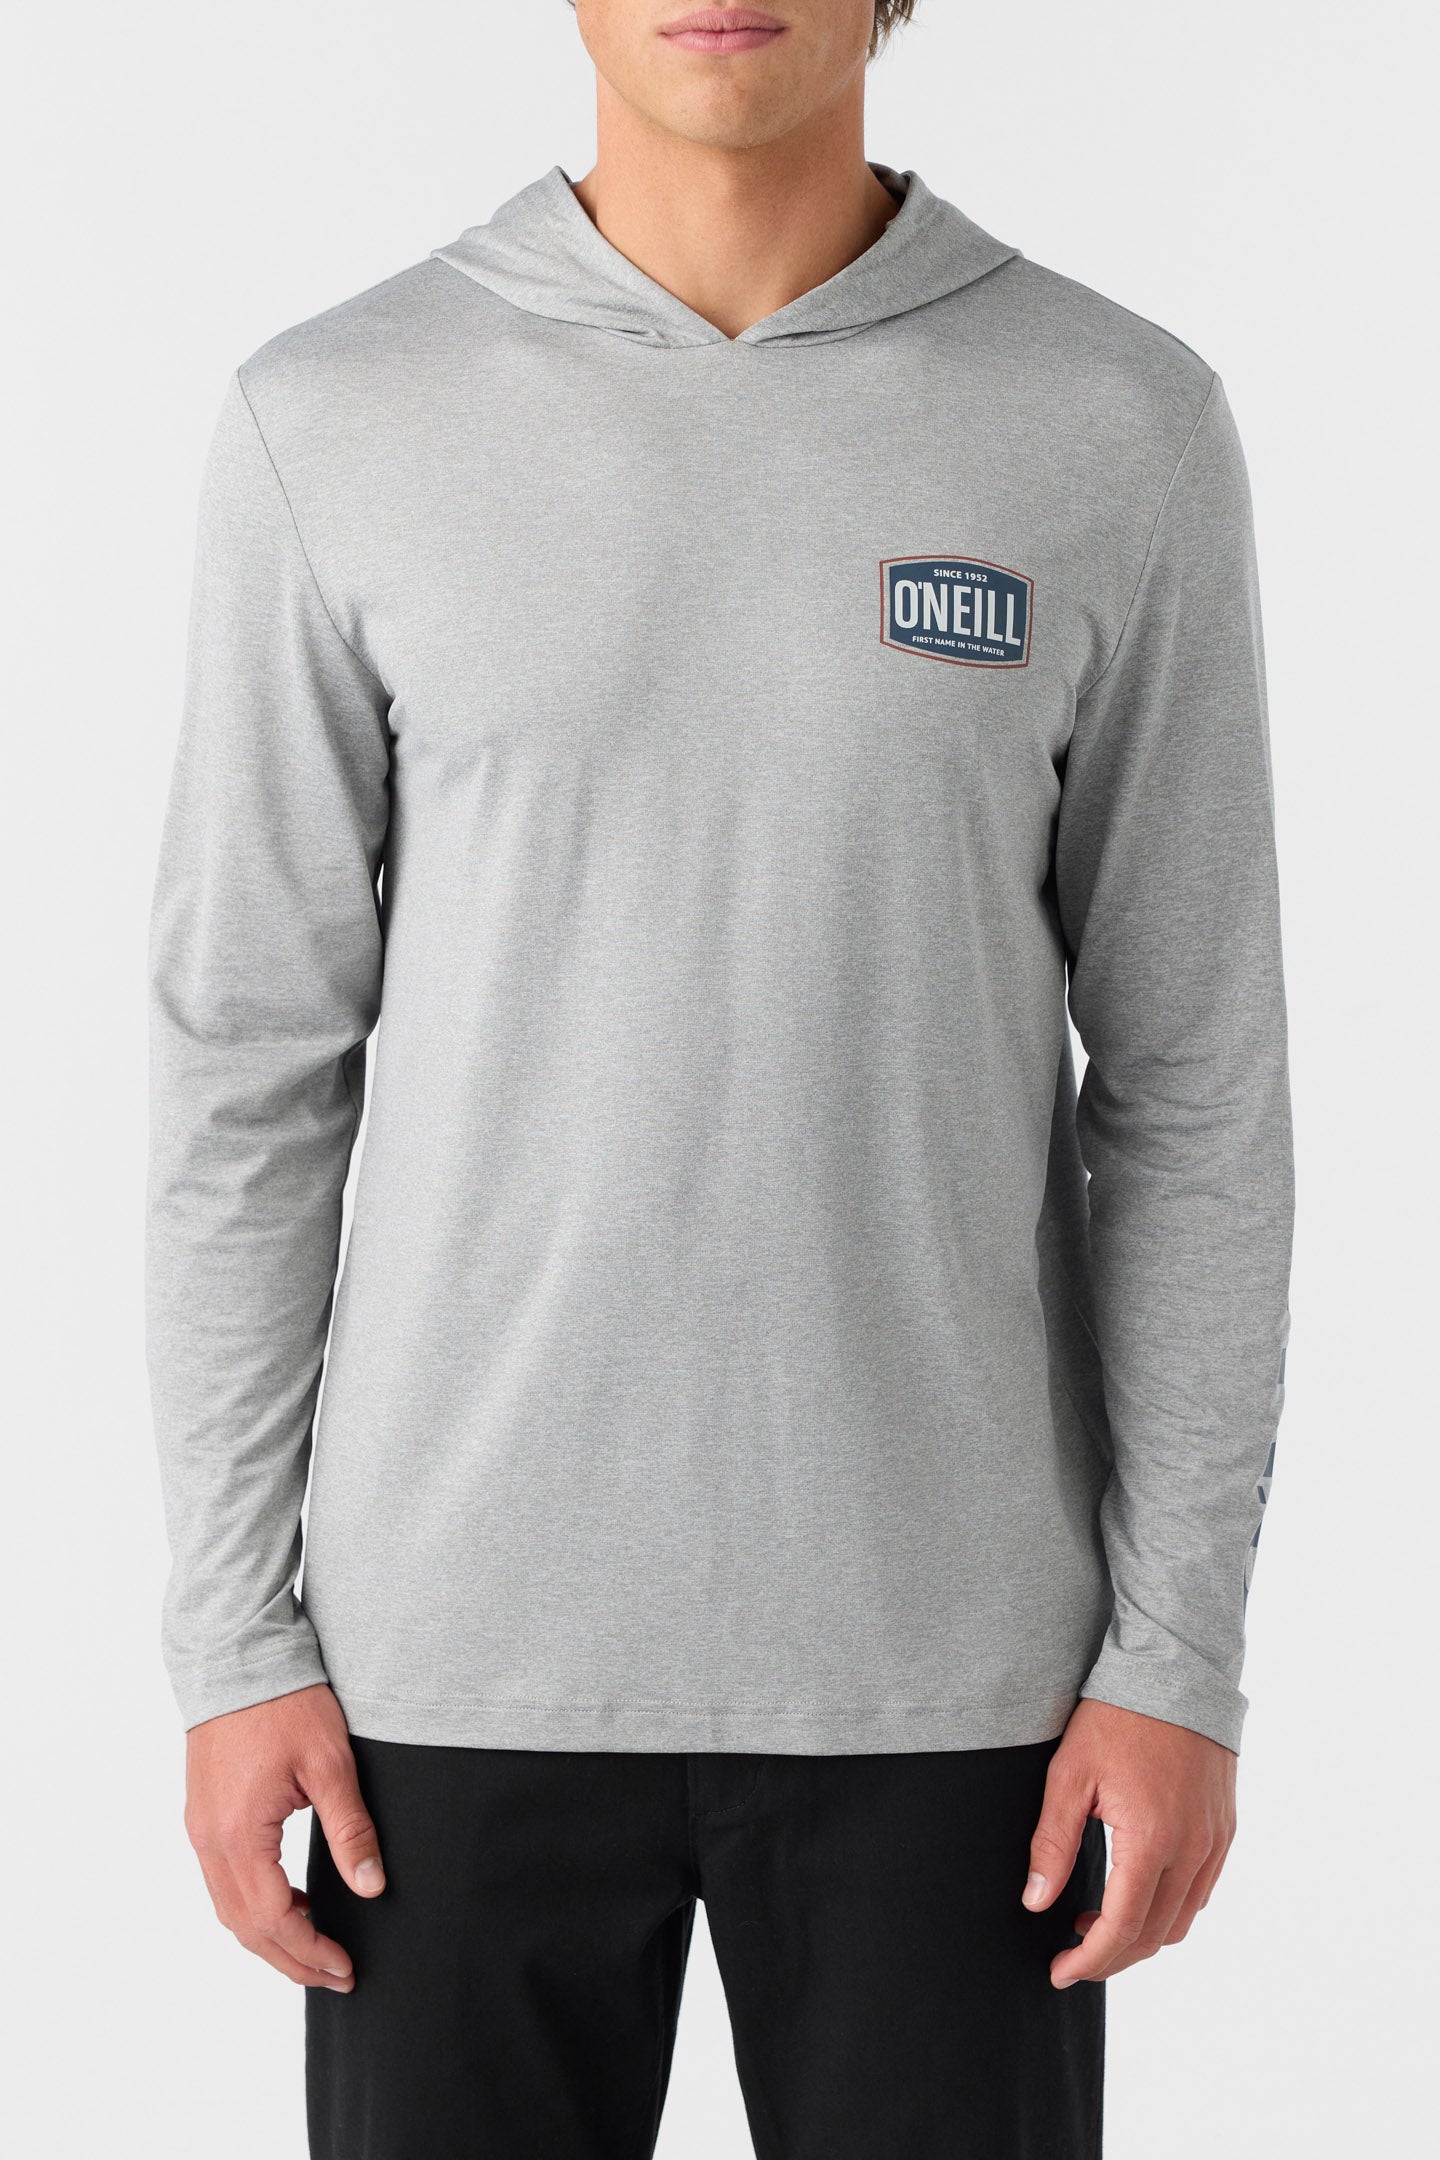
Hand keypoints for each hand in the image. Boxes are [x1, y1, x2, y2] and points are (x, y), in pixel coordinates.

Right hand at [184, 1682, 384, 1992]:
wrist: (238, 1655)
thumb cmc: (286, 1702)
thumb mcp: (330, 1763)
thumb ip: (350, 1829)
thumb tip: (372, 1886)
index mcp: (239, 1834)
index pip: (273, 1920)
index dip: (310, 1952)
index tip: (346, 1969)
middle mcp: (209, 1840)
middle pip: (245, 1927)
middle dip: (291, 1959)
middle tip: (337, 1975)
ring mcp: (200, 1829)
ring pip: (229, 1909)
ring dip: (271, 1936)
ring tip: (318, 1947)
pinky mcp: (203, 1815)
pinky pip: (224, 1881)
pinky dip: (256, 1906)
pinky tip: (294, 1901)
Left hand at [1023, 1698, 1235, 1986]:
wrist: (1176, 1671)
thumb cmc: (1117, 1718)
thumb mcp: (1070, 1774)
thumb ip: (1052, 1843)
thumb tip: (1035, 1902)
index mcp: (1152, 1841)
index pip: (1120, 1929)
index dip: (1088, 1961)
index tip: (1059, 1972)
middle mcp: (1192, 1851)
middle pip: (1154, 1936)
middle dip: (1111, 1956)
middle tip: (1071, 1955)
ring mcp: (1215, 1842)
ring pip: (1182, 1921)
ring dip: (1140, 1936)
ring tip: (1094, 1921)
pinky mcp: (1224, 1829)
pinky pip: (1201, 1892)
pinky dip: (1168, 1909)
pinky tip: (1134, 1891)